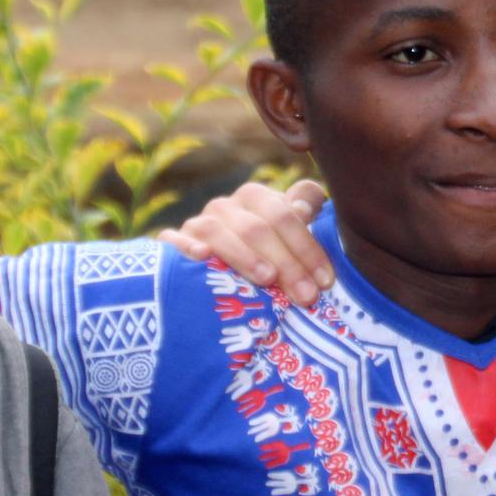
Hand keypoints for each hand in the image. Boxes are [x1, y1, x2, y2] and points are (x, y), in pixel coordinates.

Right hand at [158, 178, 332, 304]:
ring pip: (217, 231)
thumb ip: (301, 219)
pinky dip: (186, 247)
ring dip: (244, 255)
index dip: (307, 247)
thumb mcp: (286, 241)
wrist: (202, 280)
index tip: (325, 281)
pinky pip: (173, 241)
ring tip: (266, 278)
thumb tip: (307, 209)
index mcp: (254, 198)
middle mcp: (225, 208)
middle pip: (256, 228)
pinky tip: (202, 257)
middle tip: (306, 296)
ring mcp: (195, 225)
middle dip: (286, 263)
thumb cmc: (258, 259)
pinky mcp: (170, 245)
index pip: (283, 214)